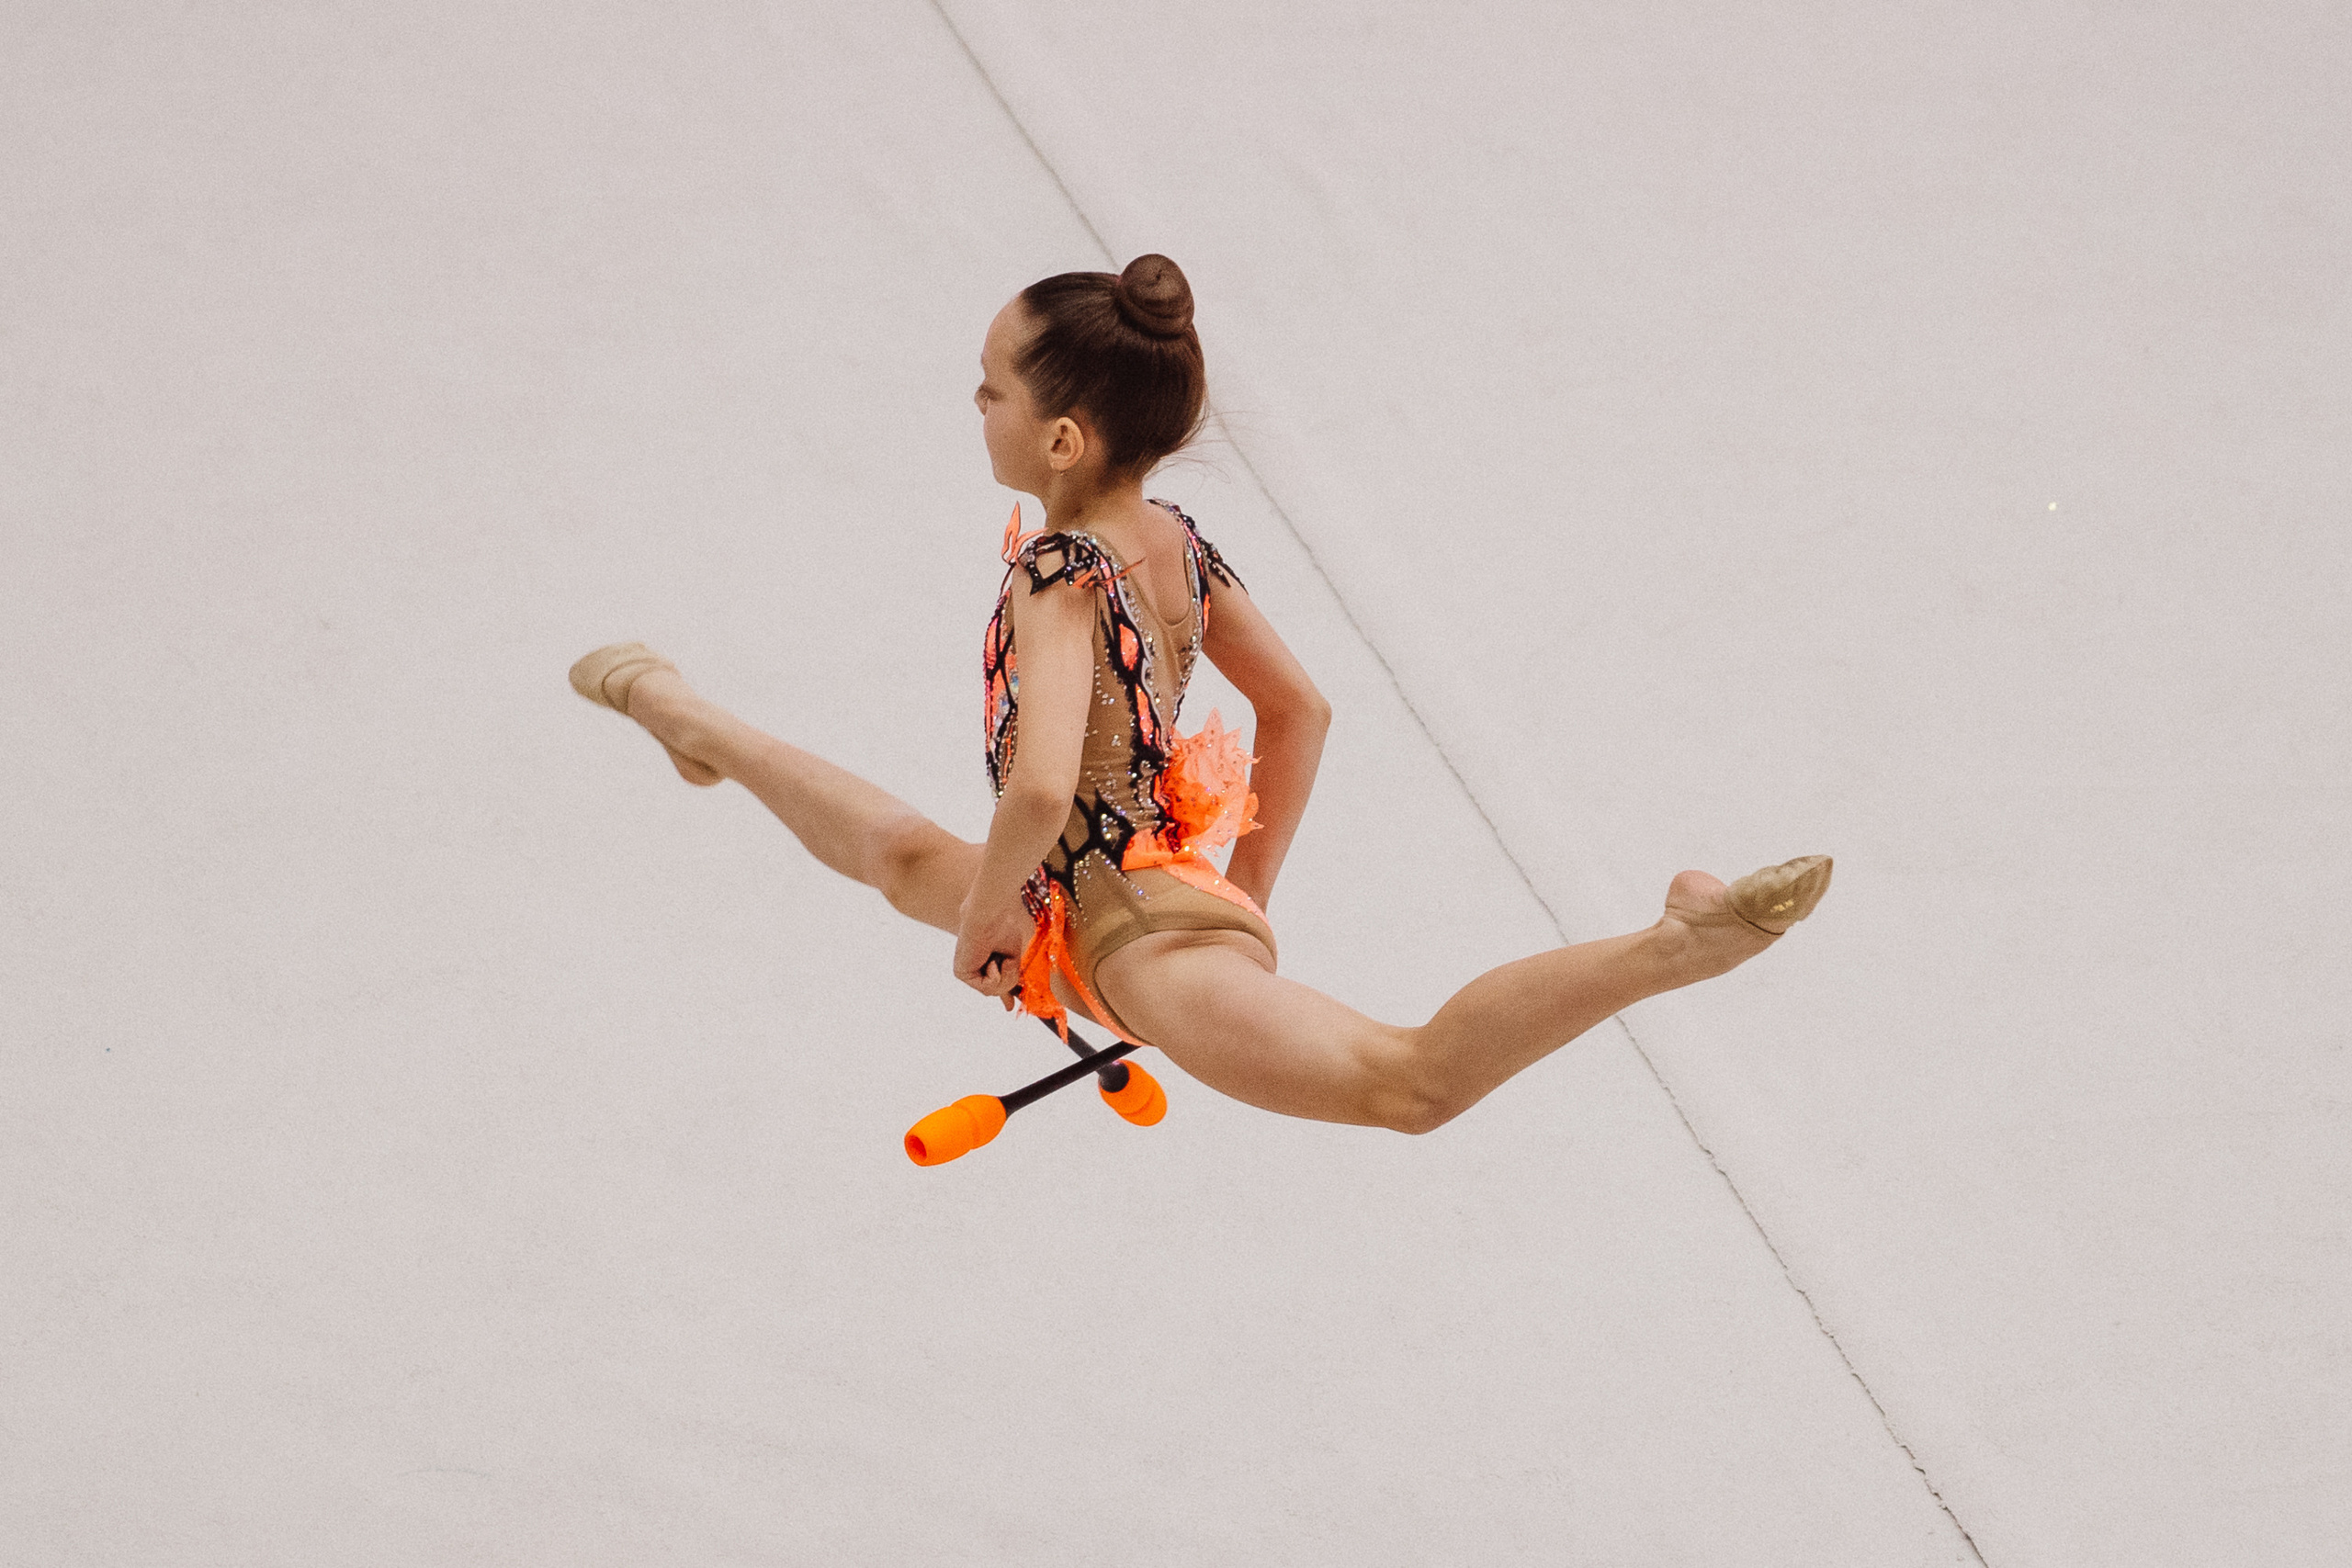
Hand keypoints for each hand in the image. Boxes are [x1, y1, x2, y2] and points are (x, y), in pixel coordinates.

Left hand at [954, 890, 1034, 1008]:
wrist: (992, 913)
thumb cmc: (1004, 926)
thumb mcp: (1013, 958)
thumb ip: (1009, 980)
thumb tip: (1008, 1006)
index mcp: (987, 957)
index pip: (995, 980)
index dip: (1004, 994)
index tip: (1009, 1007)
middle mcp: (975, 964)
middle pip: (997, 989)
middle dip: (1006, 984)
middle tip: (1005, 967)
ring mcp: (968, 969)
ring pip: (993, 991)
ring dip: (1004, 976)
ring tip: (999, 956)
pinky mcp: (961, 973)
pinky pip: (987, 987)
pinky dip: (995, 976)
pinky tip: (991, 960)